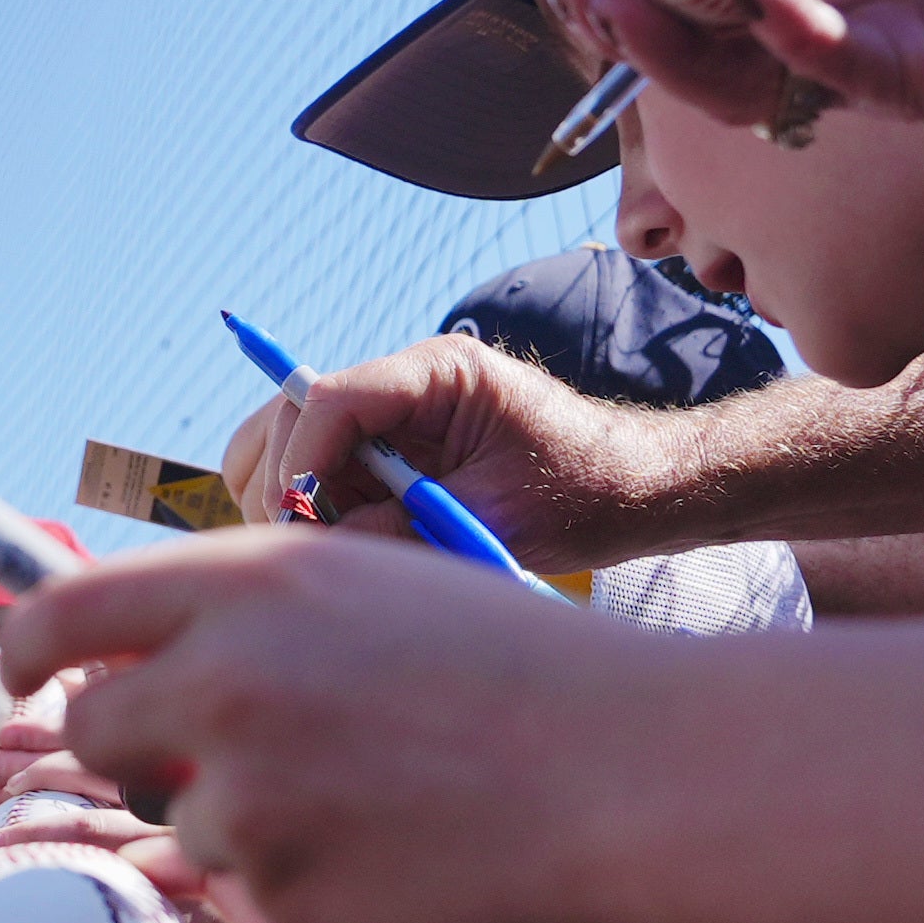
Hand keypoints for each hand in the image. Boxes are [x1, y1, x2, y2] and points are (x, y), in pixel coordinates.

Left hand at [14, 533, 653, 922]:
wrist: (636, 776)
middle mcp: (223, 680)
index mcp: (247, 581)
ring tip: (376, 800)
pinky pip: (256, 893)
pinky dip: (309, 881)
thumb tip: (140, 648)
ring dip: (246, 818)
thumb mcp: (374, 593)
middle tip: (212, 761)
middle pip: (97, 726)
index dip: (29, 651)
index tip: (25, 679)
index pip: (63, 612)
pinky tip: (403, 855)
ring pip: (182, 818)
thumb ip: (250, 615)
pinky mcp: (285, 894)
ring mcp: (246, 796)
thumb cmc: (522, 675)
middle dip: (137, 747)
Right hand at [219, 335, 691, 570]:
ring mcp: (395, 415)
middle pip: (295, 414)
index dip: (300, 462)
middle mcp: (407, 382)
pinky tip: (351, 547)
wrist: (634, 489)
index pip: (332, 399)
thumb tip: (326, 546)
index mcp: (439, 372)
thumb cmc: (583, 492)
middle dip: (288, 482)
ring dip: (296, 496)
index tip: (301, 524)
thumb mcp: (496, 518)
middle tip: (312, 549)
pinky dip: (317, 509)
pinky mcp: (392, 451)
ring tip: (334, 550)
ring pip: (295, 441)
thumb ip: (407, 527)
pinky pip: (324, 471)